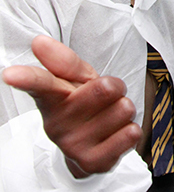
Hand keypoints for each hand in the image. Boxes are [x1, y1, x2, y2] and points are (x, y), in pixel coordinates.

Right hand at [2, 35, 141, 177]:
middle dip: (116, 87)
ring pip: (124, 108)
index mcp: (52, 98)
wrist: (90, 146)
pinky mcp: (94, 162)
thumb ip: (65, 62)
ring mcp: (74, 145)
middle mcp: (58, 123)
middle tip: (107, 95)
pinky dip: (131, 131)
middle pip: (106, 87)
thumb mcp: (77, 80)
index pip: (41, 84)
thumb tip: (38, 41)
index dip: (27, 78)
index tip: (10, 74)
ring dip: (124, 109)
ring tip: (109, 117)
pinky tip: (116, 135)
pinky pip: (131, 133)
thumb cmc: (84, 104)